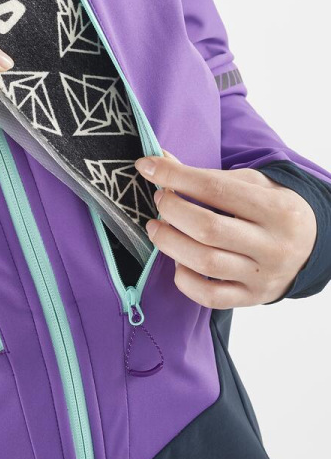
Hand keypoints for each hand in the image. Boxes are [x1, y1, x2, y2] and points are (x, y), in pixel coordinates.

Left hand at [134, 150, 317, 306]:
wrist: (312, 246)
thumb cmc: (271, 208)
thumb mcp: (250, 183)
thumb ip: (205, 174)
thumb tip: (158, 160)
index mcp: (276, 209)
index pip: (215, 189)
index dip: (175, 176)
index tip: (146, 167)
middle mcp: (273, 245)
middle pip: (207, 228)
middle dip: (171, 210)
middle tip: (159, 201)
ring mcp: (263, 276)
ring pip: (205, 263)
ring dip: (169, 243)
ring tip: (156, 228)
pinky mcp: (251, 298)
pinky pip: (209, 296)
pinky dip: (184, 280)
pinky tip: (178, 262)